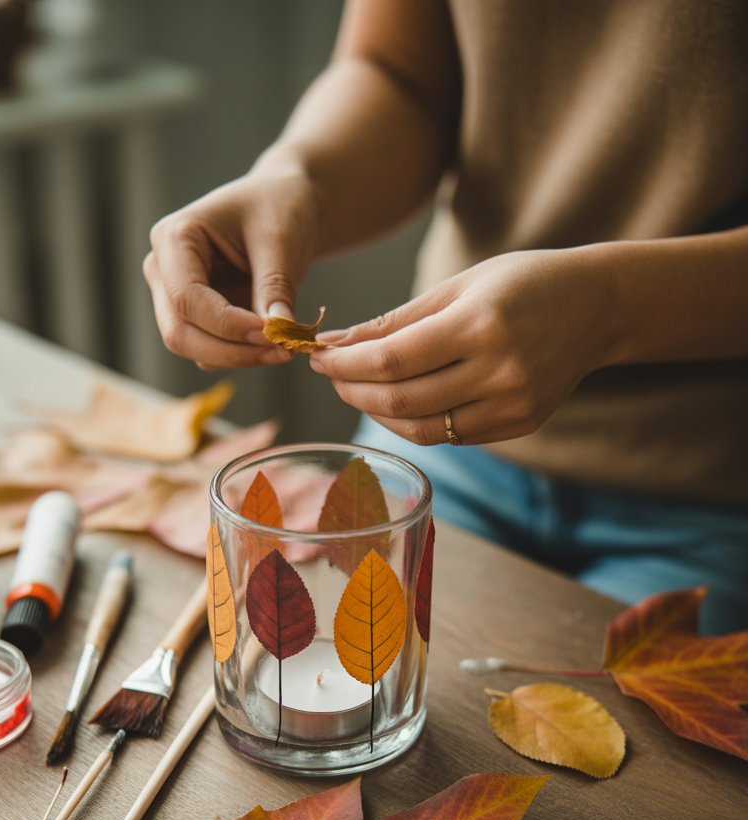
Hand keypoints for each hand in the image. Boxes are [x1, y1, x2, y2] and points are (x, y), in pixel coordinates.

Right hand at [144, 166, 320, 369]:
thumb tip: (279, 335)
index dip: (228, 326)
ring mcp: (174, 296)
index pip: (186, 298)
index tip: (274, 335)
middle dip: (232, 351)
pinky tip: (273, 343)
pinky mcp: (194, 316)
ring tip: (286, 348)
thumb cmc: (278, 206)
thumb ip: (274, 287)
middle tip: (284, 352)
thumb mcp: (280, 239)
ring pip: (192, 349)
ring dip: (239, 357)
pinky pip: (209, 351)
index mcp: (173, 238)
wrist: (284, 204)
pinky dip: (241, 355)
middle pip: (179, 333)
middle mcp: (163, 270)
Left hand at [309, 248, 616, 444]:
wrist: (598, 307)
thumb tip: (337, 343)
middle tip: (331, 375)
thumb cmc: (523, 284)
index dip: (347, 365)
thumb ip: (398, 320)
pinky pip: (449, 435)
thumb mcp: (460, 286)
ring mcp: (512, 405)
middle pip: (401, 400)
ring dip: (377, 413)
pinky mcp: (518, 424)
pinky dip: (414, 422)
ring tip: (357, 390)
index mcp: (480, 325)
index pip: (392, 359)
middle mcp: (499, 371)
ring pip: (421, 428)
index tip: (320, 357)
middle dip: (353, 390)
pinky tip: (398, 402)